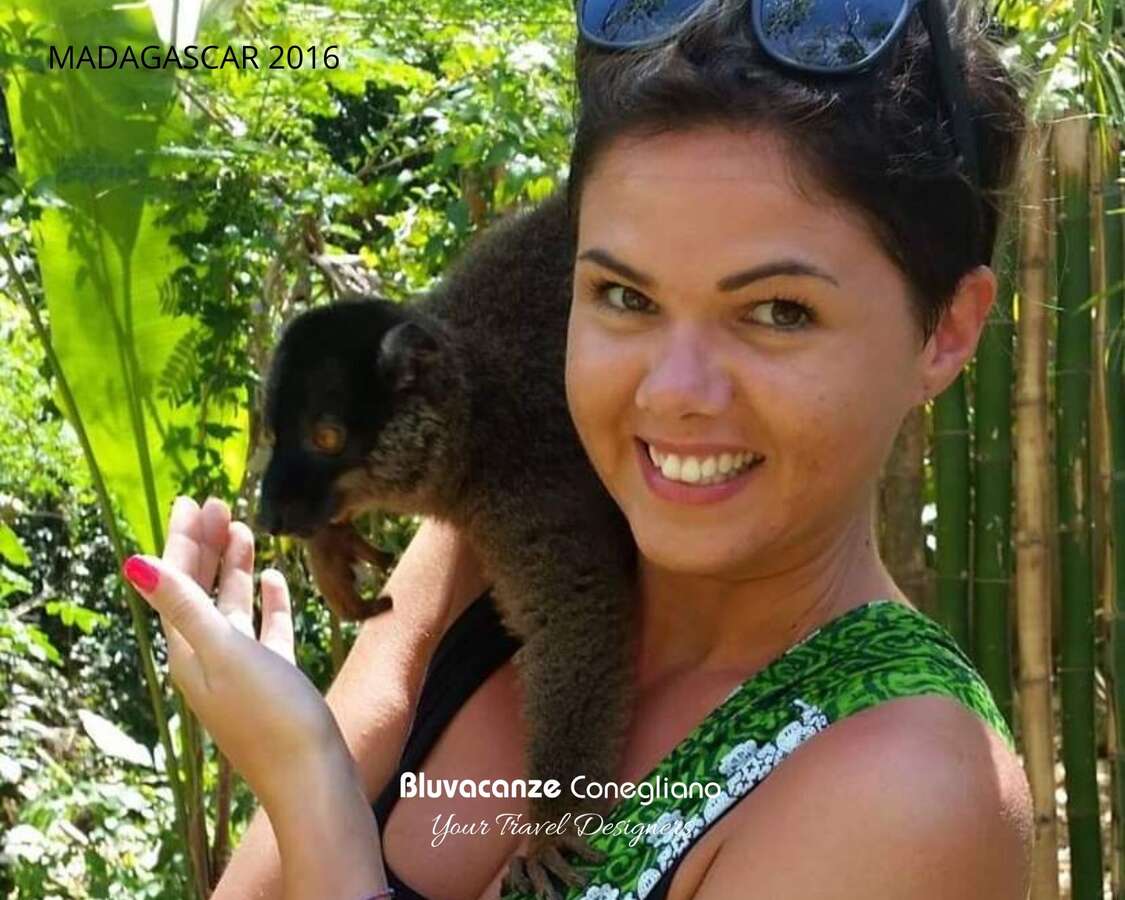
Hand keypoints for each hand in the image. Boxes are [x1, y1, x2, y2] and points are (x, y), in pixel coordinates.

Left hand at [123, 496, 345, 812]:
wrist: (312, 775)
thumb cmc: (269, 714)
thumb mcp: (223, 652)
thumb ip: (183, 605)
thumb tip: (134, 563)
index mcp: (189, 650)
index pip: (178, 582)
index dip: (184, 540)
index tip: (194, 500)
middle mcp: (209, 657)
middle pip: (202, 589)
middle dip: (207, 545)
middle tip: (219, 502)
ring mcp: (243, 668)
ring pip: (233, 605)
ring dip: (236, 567)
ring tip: (245, 528)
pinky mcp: (275, 677)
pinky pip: (266, 628)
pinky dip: (268, 601)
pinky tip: (274, 579)